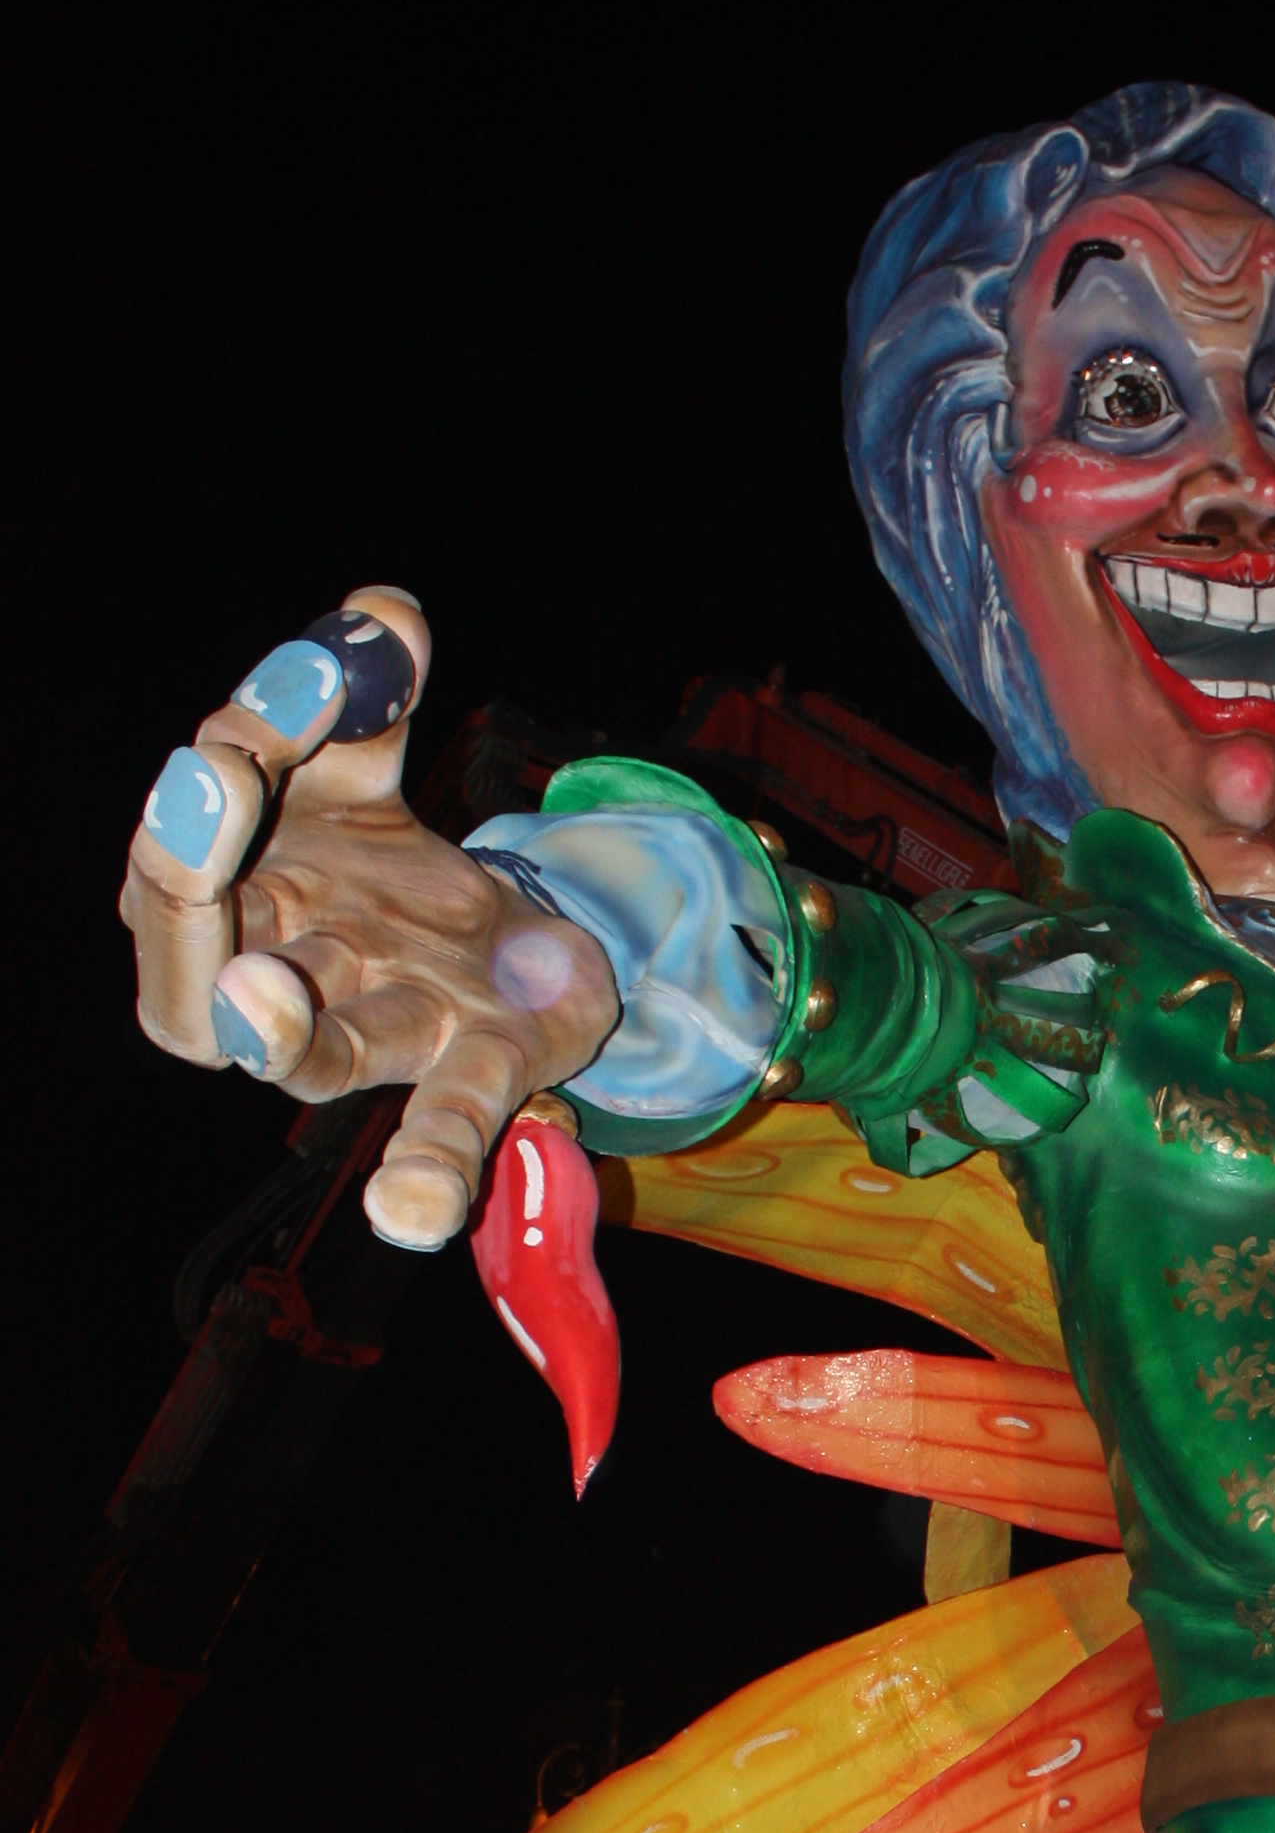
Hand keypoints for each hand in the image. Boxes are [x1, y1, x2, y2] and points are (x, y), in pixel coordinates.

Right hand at [120, 589, 621, 1245]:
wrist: (522, 948)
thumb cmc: (395, 875)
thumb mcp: (367, 771)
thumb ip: (362, 693)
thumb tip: (380, 615)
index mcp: (240, 888)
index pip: (194, 829)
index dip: (223, 755)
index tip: (256, 701)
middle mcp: (281, 970)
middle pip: (200, 947)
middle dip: (193, 875)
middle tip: (208, 798)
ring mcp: (375, 1030)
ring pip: (309, 1048)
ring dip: (279, 1024)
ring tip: (262, 996)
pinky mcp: (476, 1069)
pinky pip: (440, 1130)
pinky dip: (424, 1175)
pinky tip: (408, 1218)